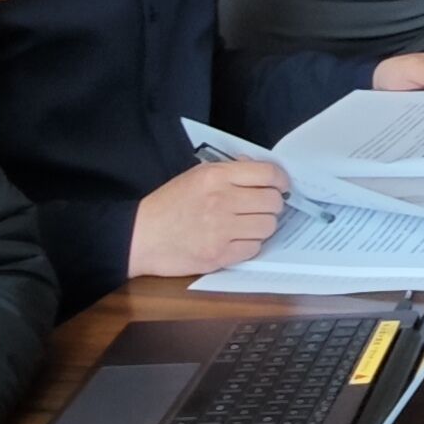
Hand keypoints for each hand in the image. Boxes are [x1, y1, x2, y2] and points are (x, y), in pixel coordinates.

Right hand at [128, 155, 289, 278]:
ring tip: (247, 224)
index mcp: (216, 177)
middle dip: (273, 204)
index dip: (281, 180)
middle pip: (273, 202)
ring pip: (268, 226)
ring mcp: (221, 230)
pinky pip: (254, 248)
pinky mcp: (219, 255)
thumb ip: (228, 170)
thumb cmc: (167, 205)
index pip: (267, 174)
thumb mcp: (195, 176)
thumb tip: (256, 167)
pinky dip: (250, 245)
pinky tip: (236, 240)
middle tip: (262, 207)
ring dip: (262, 225)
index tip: (281, 185)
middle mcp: (221, 201)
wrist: (141, 236)